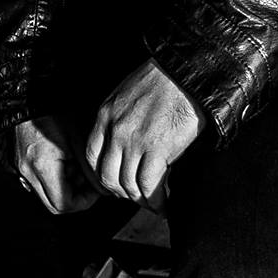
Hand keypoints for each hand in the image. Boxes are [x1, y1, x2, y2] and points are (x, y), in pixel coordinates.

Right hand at [11, 114, 99, 214]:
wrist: (29, 100)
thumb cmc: (53, 113)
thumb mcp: (77, 138)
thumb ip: (89, 167)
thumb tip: (102, 187)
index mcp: (43, 166)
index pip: (64, 204)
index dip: (84, 201)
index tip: (95, 189)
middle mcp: (28, 172)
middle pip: (54, 206)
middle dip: (75, 198)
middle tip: (88, 183)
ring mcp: (22, 170)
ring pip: (47, 196)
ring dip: (65, 189)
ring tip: (76, 168)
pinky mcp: (21, 165)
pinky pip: (39, 184)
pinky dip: (55, 180)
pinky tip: (64, 164)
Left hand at [86, 59, 202, 206]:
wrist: (186, 74)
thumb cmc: (162, 81)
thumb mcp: (127, 95)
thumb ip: (119, 118)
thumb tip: (125, 143)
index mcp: (105, 115)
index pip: (91, 156)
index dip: (101, 176)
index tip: (114, 183)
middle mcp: (115, 131)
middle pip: (107, 176)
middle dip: (120, 192)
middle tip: (135, 196)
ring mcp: (135, 141)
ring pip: (128, 184)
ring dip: (140, 200)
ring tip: (152, 203)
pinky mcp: (157, 149)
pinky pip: (150, 186)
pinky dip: (156, 200)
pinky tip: (164, 203)